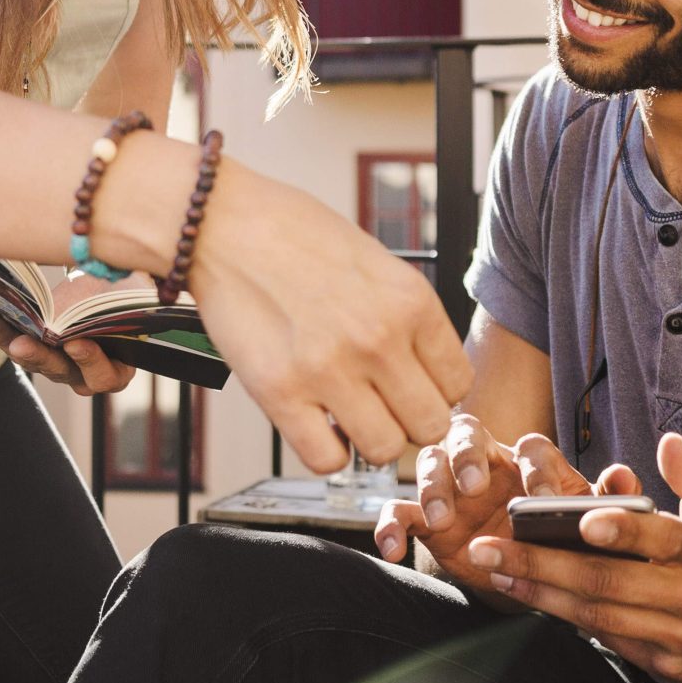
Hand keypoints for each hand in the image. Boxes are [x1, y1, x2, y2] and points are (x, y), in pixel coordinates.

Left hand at [0, 276, 136, 395]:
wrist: (107, 292)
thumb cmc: (123, 299)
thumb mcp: (127, 300)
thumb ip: (118, 299)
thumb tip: (102, 276)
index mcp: (116, 370)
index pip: (103, 375)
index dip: (90, 360)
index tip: (76, 343)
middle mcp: (84, 375)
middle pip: (60, 371)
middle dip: (39, 355)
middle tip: (22, 344)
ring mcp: (57, 366)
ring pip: (31, 360)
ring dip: (8, 341)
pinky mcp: (36, 352)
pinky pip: (16, 346)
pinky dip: (1, 331)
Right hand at [179, 160, 467, 473]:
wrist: (223, 222)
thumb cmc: (295, 235)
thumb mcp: (375, 262)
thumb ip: (406, 316)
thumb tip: (426, 372)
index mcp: (410, 301)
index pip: (458, 384)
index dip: (435, 391)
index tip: (411, 386)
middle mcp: (378, 337)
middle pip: (430, 425)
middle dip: (408, 421)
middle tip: (381, 406)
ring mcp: (329, 368)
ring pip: (384, 449)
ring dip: (368, 439)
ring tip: (346, 414)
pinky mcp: (279, 391)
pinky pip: (327, 460)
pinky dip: (326, 452)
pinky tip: (315, 423)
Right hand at [375, 423, 636, 588]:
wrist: (528, 576)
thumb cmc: (560, 540)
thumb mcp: (588, 526)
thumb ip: (607, 500)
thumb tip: (624, 476)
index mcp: (530, 461)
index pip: (530, 446)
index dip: (534, 468)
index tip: (538, 499)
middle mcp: (486, 463)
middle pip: (468, 434)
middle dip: (468, 455)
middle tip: (474, 485)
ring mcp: (451, 487)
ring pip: (430, 462)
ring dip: (431, 485)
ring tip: (439, 517)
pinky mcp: (424, 518)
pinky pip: (398, 510)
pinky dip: (389, 525)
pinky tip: (392, 549)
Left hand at [464, 432, 681, 682]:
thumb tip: (668, 442)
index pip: (664, 538)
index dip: (625, 531)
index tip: (584, 522)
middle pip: (611, 582)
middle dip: (543, 564)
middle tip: (490, 547)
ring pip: (602, 616)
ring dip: (543, 594)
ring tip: (498, 572)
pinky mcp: (669, 666)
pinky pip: (612, 640)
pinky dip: (571, 618)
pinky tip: (534, 596)